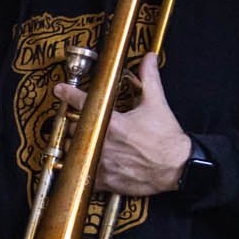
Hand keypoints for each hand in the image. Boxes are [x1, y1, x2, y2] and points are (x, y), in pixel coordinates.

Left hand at [52, 55, 190, 195]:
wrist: (178, 168)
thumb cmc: (167, 138)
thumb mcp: (157, 104)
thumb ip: (149, 78)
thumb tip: (149, 58)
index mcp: (113, 123)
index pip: (83, 104)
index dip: (69, 94)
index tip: (60, 90)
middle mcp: (103, 143)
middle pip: (72, 128)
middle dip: (74, 122)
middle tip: (78, 120)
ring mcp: (102, 163)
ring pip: (72, 151)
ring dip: (74, 144)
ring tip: (81, 140)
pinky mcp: (104, 180)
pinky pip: (81, 173)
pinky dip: (81, 166)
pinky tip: (86, 160)